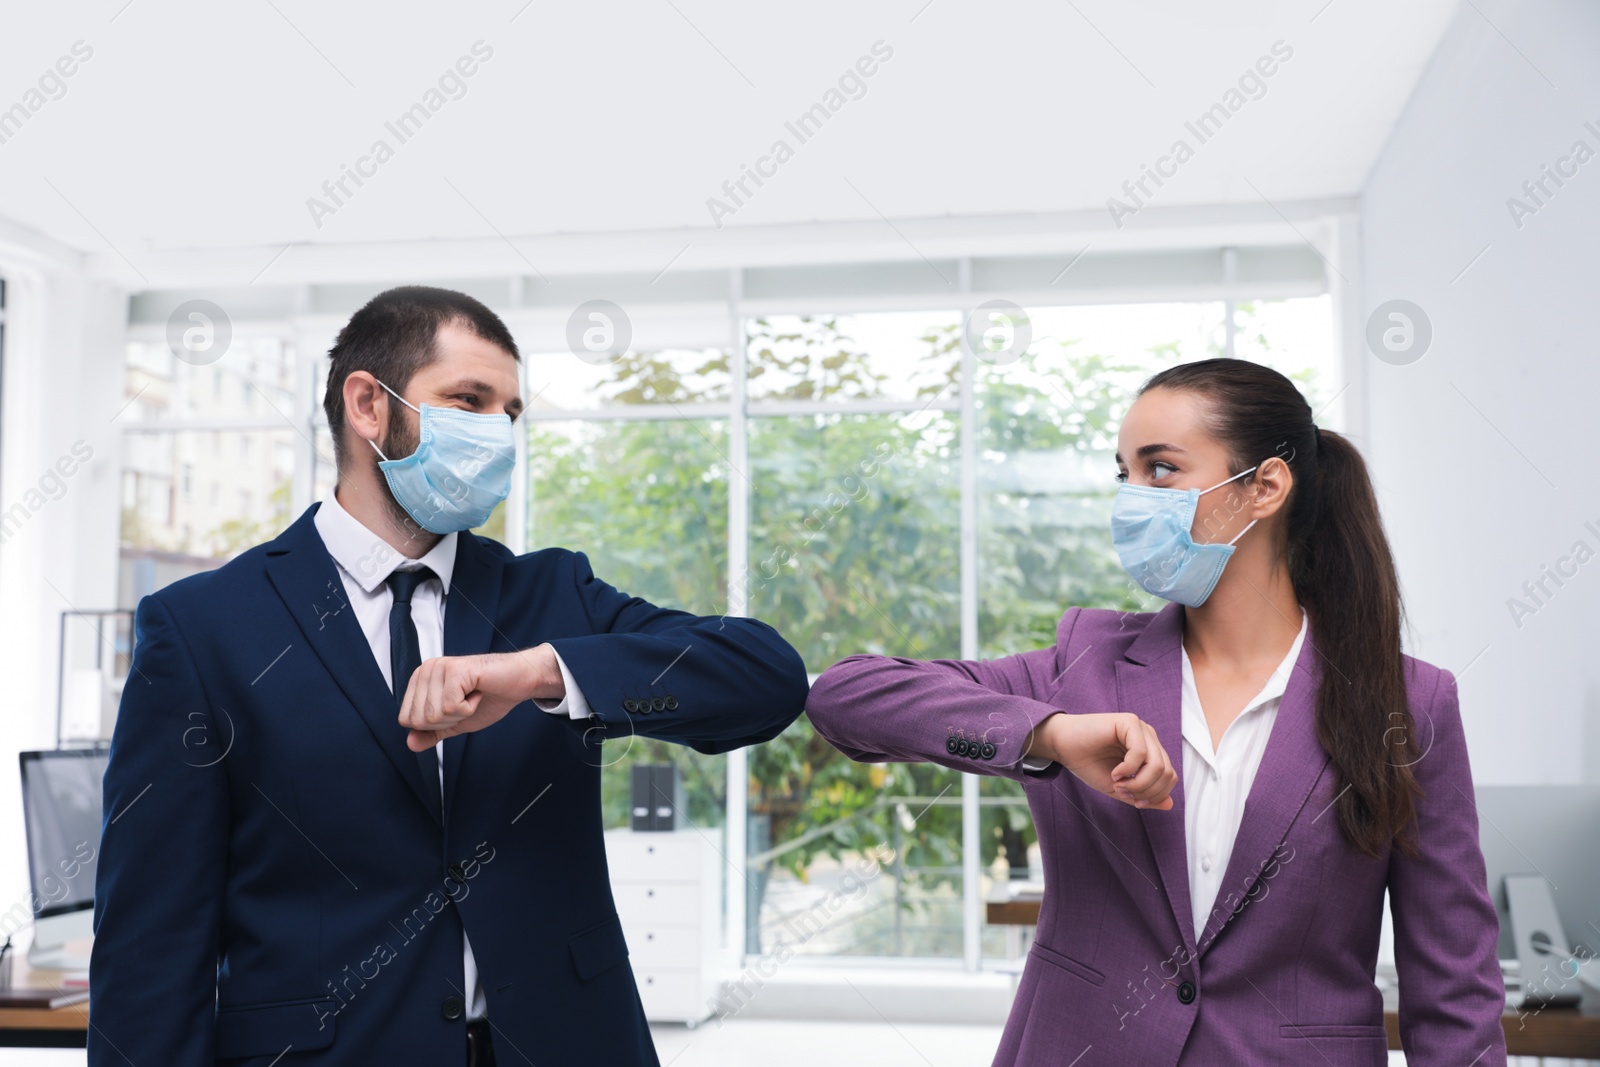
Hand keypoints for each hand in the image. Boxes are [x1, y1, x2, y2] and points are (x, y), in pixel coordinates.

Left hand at [399, 645, 563, 751]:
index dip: (434, 725)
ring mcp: (439, 668)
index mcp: (420, 680)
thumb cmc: (491, 696)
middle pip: (418, 720)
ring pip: (434, 714)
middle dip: (448, 720)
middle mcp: (426, 670)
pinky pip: (451, 706)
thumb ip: (433, 732)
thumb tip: (410, 743)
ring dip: (460, 713)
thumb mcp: (456, 721)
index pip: (406, 719)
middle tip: (466, 703)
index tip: (455, 709)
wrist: (519, 681)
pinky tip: (478, 693)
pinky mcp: (455, 670)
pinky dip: (469, 707)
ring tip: (473, 696)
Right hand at [1026, 712, 1176, 810]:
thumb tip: (1169, 804)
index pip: (1169, 777)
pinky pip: (1140, 753)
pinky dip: (1128, 769)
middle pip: (1167, 772)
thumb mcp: (1120, 788)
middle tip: (1123, 792)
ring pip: (1158, 765)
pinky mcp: (1129, 722)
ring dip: (1138, 783)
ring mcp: (1141, 728)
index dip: (1155, 795)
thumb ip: (1144, 796)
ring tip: (1118, 784)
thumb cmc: (1088, 764)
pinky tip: (1114, 772)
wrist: (1062, 746)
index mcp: (1150, 751)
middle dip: (1147, 791)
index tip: (1134, 802)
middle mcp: (1149, 738)